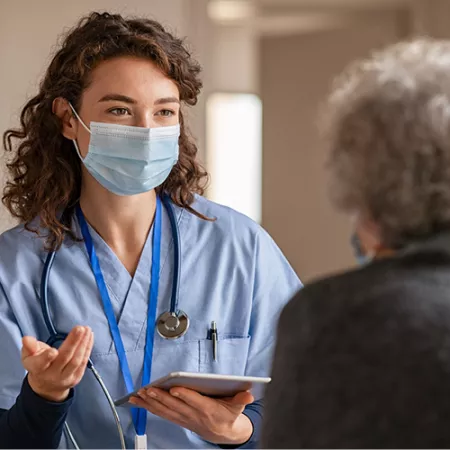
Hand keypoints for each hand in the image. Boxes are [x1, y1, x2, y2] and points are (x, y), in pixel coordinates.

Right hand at [22, 326, 93, 401]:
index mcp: (37, 369)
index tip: (53, 351)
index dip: (46, 358)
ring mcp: (65, 378)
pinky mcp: (76, 377)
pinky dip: (87, 348)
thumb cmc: (38, 365)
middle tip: (79, 328)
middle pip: (64, 358)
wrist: (47, 386)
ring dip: (83, 343)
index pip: (40, 364)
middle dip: (73, 342)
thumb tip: (26, 339)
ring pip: (76, 360)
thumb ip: (29, 347)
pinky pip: (84, 362)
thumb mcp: (29, 356)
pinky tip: (89, 337)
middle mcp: (51, 375)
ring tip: (87, 330)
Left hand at [130, 387, 253, 444]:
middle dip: (161, 397)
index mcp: (208, 409)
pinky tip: (139, 401)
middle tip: (149, 388)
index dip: (185, 395)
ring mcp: (184, 418)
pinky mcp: (178, 419)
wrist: (222, 433)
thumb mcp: (238, 407)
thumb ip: (241, 399)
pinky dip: (149, 407)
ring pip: (165, 410)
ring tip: (139, 394)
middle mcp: (194, 415)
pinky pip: (161, 413)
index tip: (175, 388)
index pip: (195, 401)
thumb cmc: (228, 415)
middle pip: (175, 406)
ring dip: (151, 402)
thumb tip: (249, 394)